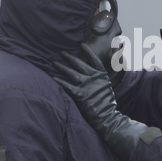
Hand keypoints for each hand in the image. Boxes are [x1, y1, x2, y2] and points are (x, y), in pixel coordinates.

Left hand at [53, 43, 147, 160]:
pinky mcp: (81, 94)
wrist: (108, 116)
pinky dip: (60, 81)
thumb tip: (94, 73)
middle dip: (69, 57)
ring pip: (71, 73)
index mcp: (102, 75)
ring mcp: (87, 85)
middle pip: (79, 63)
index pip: (94, 59)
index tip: (81, 44)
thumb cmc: (107, 103)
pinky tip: (53, 77)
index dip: (88, 51)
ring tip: (54, 63)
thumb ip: (100, 79)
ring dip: (62, 67)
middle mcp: (94, 78)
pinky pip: (67, 85)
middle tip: (61, 53)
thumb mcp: (108, 87)